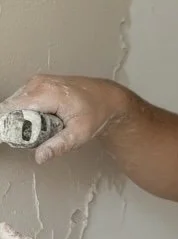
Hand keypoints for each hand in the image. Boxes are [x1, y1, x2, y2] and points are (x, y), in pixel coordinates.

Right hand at [0, 74, 129, 164]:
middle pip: (11, 107)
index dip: (9, 126)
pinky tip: (42, 119)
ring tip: (44, 127)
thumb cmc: (95, 114)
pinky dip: (27, 111)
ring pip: (15, 104)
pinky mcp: (37, 83)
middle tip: (35, 137)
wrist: (106, 97)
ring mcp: (36, 81)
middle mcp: (37, 83)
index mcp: (45, 93)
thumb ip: (58, 145)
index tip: (16, 139)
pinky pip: (22, 99)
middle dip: (17, 125)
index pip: (12, 109)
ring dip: (22, 119)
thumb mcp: (79, 134)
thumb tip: (39, 157)